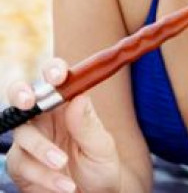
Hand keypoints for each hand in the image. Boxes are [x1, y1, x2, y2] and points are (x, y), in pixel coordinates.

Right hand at [4, 58, 120, 191]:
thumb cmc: (100, 168)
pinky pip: (22, 163)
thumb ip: (88, 125)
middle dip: (22, 94)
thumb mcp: (102, 148)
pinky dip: (43, 176)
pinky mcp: (20, 163)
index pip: (56, 81)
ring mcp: (30, 140)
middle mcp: (45, 118)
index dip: (53, 71)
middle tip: (29, 102)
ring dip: (42, 149)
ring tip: (63, 165)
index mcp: (68, 106)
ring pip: (22, 133)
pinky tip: (64, 187)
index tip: (58, 75)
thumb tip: (79, 98)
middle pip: (23, 95)